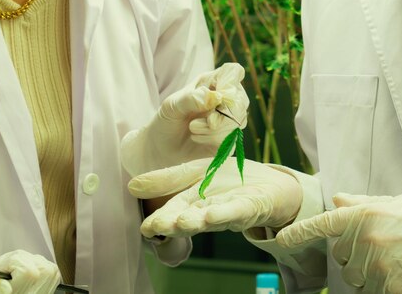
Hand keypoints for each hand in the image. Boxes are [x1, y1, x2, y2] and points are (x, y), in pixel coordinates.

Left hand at [121, 63, 249, 175]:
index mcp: (212, 82)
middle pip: (240, 100)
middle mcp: (224, 99)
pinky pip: (230, 138)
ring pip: (236, 121)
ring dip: (212, 128)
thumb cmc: (167, 120)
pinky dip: (211, 138)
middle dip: (222, 113)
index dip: (230, 81)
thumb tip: (215, 97)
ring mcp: (228, 120)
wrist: (161, 147)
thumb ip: (191, 99)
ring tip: (192, 128)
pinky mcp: (228, 139)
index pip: (233, 73)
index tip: (217, 95)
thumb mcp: (172, 106)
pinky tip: (197, 137)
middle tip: (204, 120)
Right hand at [127, 157, 302, 236]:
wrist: (268, 184)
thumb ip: (167, 179)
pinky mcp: (248, 207)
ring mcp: (228, 210)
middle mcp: (208, 211)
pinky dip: (224, 214)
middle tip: (159, 227)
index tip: (145, 228)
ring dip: (196, 222)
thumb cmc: (229, 181)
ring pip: (210, 218)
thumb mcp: (194, 173)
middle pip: (189, 218)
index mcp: (193, 203)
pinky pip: (235, 211)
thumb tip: (132, 186)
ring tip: (182, 222)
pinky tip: (212, 215)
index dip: (160, 221)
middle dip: (174, 224)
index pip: (172, 213)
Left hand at [276, 194, 401, 293]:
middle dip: (356, 256)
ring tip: (398, 261)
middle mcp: (366, 241)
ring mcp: (378, 268)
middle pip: (342, 259)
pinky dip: (385, 288)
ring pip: (356, 280)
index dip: (298, 233)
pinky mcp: (392, 290)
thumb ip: (362, 205)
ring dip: (370, 275)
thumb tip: (337, 200)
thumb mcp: (395, 204)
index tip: (280, 240)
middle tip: (385, 247)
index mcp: (364, 216)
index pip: (323, 225)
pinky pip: (374, 293)